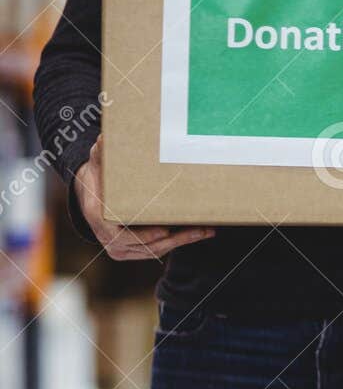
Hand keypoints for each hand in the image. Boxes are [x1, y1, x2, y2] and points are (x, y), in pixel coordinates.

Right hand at [75, 138, 213, 259]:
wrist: (91, 195)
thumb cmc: (98, 177)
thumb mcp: (97, 164)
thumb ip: (100, 153)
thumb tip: (104, 138)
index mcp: (98, 220)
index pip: (122, 235)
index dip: (144, 235)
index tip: (164, 230)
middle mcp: (108, 239)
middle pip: (146, 246)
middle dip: (175, 239)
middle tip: (198, 230)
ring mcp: (120, 249)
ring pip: (155, 250)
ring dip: (182, 241)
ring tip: (205, 231)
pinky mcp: (132, 251)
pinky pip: (157, 249)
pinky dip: (177, 242)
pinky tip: (197, 233)